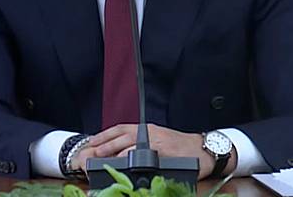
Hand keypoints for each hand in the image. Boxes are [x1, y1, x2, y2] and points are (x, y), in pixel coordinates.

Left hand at [83, 123, 236, 179]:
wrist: (204, 150)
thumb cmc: (183, 148)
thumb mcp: (161, 142)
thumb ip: (144, 145)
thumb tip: (125, 154)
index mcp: (147, 129)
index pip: (121, 129)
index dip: (105, 135)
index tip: (91, 142)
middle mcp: (149, 133)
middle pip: (120, 136)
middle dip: (102, 144)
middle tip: (88, 152)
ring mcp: (155, 142)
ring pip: (127, 145)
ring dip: (111, 151)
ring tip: (98, 157)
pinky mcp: (162, 153)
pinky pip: (141, 155)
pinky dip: (129, 159)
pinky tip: (119, 163)